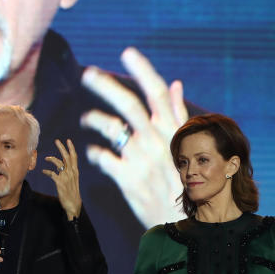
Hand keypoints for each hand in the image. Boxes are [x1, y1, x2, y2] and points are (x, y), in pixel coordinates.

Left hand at [41, 139, 81, 219]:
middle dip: (62, 148)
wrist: (73, 204)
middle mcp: (72, 172)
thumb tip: (63, 162)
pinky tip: (43, 171)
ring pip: (58, 163)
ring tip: (46, 158)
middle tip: (56, 140)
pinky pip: (52, 173)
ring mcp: (66, 177)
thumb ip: (68, 170)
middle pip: (66, 157)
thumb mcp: (73, 179)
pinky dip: (47, 171)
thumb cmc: (72, 192)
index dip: (71, 148)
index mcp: (75, 171)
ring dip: (51, 158)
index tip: (68, 140)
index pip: (74, 157)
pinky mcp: (60, 182)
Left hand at [81, 47, 189, 228]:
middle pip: (129, 104)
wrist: (184, 221)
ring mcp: (140, 158)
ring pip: (111, 128)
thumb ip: (178, 113)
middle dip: (106, 85)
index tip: (127, 52)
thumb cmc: (187, 180)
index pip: (157, 92)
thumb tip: (174, 82)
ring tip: (86, 120)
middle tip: (88, 74)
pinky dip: (96, 152)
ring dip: (95, 119)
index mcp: (173, 130)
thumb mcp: (188, 144)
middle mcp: (156, 140)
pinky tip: (95, 153)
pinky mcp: (126, 177)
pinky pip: (102, 156)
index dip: (142, 70)